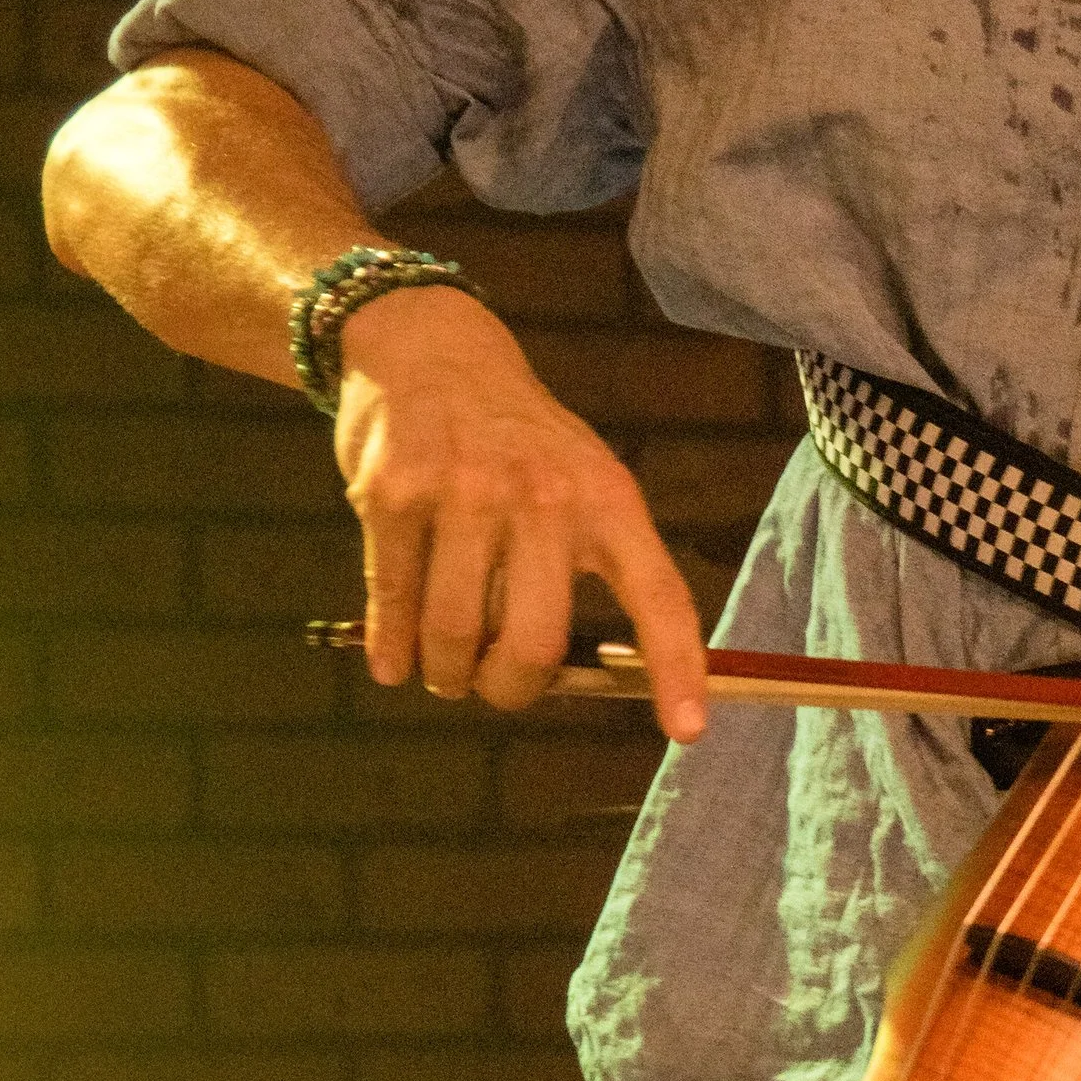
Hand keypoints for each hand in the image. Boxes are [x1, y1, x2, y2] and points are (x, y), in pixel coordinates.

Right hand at [333, 284, 709, 742]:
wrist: (431, 350)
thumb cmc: (518, 441)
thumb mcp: (578, 479)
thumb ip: (584, 564)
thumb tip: (576, 676)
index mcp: (606, 498)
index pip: (658, 593)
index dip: (677, 666)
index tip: (688, 730)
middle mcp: (543, 495)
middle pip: (533, 642)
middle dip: (508, 688)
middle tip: (493, 686)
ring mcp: (465, 493)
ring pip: (455, 635)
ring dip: (445, 672)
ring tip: (444, 668)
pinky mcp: (393, 495)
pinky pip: (394, 604)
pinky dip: (392, 648)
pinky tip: (392, 662)